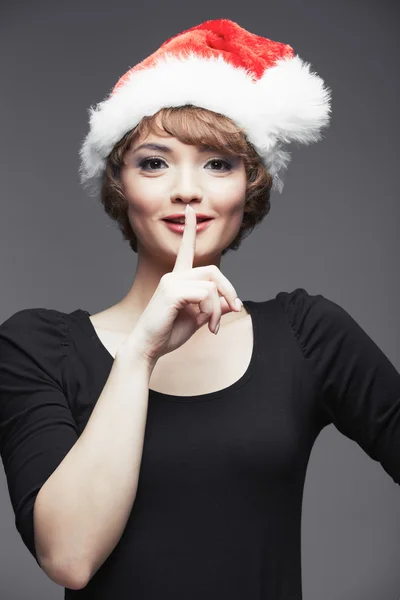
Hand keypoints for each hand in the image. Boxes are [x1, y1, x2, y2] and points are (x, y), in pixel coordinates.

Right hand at [120, 204, 241, 366]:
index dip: (189, 229)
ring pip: (211, 285)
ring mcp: (171, 282)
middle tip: (236, 308)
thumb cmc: (168, 334)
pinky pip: (205, 294)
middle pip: (213, 270)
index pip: (185, 250)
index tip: (190, 210)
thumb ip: (214, 309)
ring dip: (219, 309)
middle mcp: (173, 276)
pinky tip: (207, 326)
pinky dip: (212, 311)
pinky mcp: (171, 292)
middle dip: (229, 289)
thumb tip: (233, 304)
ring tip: (214, 327)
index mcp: (178, 279)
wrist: (148, 348)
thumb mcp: (197, 320)